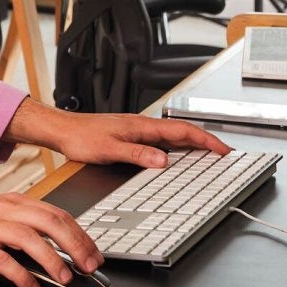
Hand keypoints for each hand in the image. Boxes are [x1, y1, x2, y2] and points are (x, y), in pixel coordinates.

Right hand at [0, 194, 100, 286]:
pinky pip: (3, 261)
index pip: (55, 213)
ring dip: (52, 260)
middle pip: (48, 222)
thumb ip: (24, 227)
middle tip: (89, 267)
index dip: (80, 234)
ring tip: (65, 279)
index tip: (94, 254)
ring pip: (28, 238)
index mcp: (11, 202)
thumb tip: (59, 246)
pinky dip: (21, 276)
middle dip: (75, 245)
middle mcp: (1, 211)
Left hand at [6, 97, 230, 168]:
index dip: (206, 140)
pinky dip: (175, 149)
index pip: (183, 131)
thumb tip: (163, 161)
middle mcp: (142, 126)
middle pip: (182, 132)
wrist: (62, 130)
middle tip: (224, 155)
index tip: (224, 150)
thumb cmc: (80, 137)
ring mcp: (137, 131)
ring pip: (172, 137)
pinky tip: (175, 158)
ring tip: (207, 157)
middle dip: (206, 142)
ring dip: (192, 145)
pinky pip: (161, 142)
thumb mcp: (109, 149)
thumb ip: (137, 154)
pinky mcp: (130, 136)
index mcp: (142, 126)